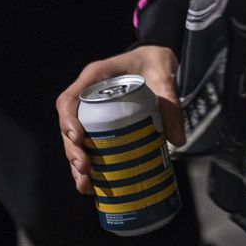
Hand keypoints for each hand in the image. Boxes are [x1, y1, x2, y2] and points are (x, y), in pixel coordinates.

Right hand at [56, 45, 181, 195]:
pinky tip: (93, 185)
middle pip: (68, 126)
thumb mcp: (163, 75)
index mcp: (94, 79)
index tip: (77, 138)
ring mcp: (92, 112)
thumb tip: (177, 141)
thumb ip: (170, 103)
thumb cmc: (155, 62)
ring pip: (74, 141)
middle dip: (72, 150)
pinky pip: (88, 145)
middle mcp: (87, 96)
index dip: (68, 120)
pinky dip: (89, 165)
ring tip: (85, 186)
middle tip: (85, 169)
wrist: (157, 60)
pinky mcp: (101, 125)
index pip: (69, 99)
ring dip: (76, 164)